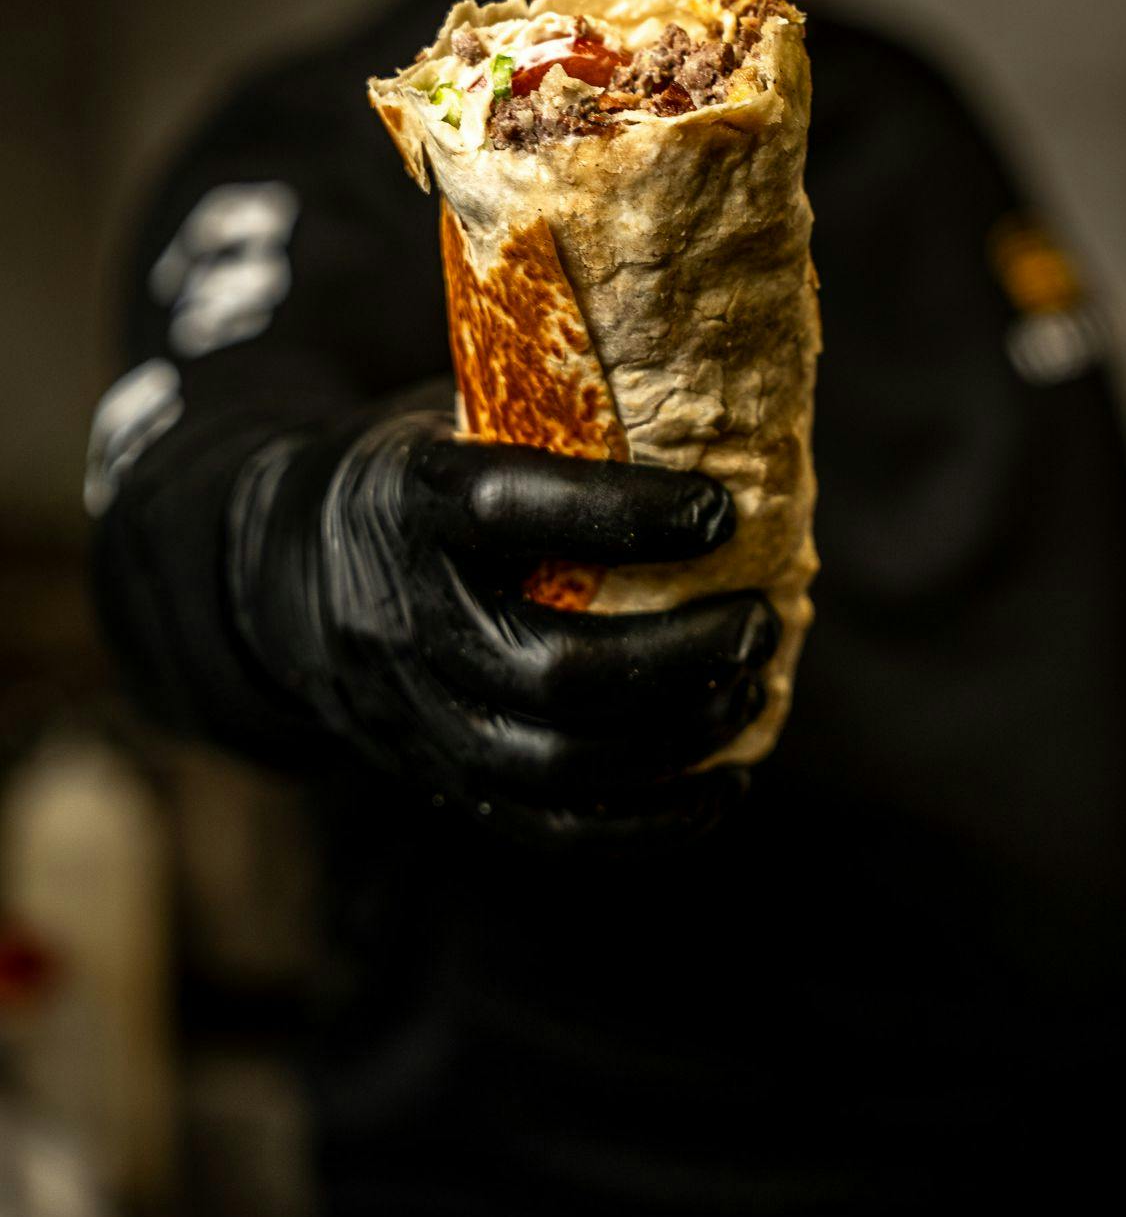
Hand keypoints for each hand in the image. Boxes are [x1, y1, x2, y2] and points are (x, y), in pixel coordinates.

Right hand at [226, 408, 779, 844]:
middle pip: (552, 669)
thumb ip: (543, 414)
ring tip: (751, 687)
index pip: (511, 510)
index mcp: (408, 505)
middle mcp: (405, 620)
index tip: (719, 510)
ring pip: (558, 762)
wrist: (277, 578)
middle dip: (678, 655)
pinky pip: (549, 830)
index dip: (622, 514)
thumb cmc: (410, 481)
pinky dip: (649, 822)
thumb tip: (701, 386)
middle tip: (756, 621)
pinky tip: (723, 784)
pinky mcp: (441, 782)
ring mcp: (417, 717)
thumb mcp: (446, 420)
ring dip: (678, 736)